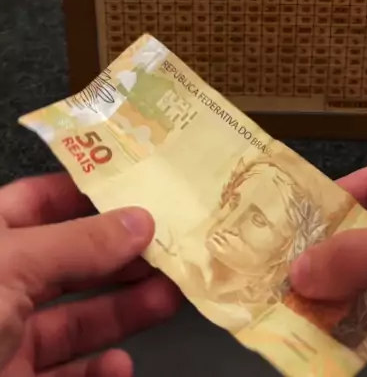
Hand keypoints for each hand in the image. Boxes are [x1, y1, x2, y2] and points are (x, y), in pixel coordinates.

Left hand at [0, 172, 181, 376]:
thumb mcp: (11, 266)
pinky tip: (118, 364)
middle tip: (170, 245)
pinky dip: (98, 373)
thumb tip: (140, 219)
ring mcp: (3, 345)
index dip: (86, 192)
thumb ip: (79, 243)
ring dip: (123, 309)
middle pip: (67, 261)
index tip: (138, 189)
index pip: (38, 202)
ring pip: (74, 320)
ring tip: (168, 294)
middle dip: (119, 254)